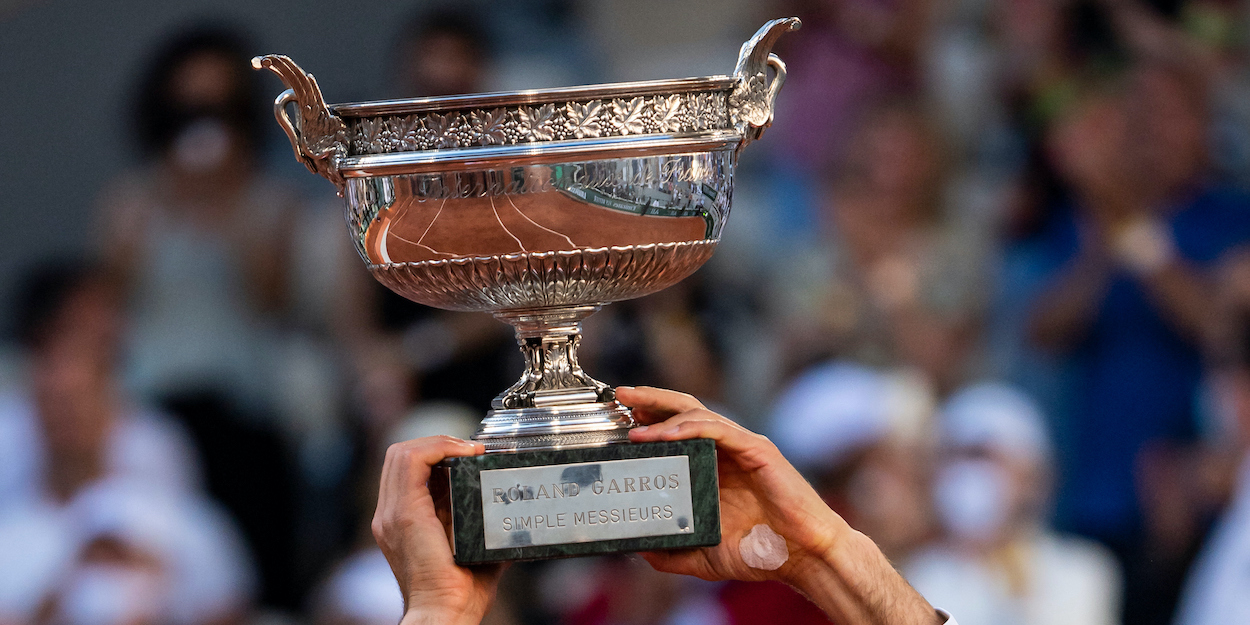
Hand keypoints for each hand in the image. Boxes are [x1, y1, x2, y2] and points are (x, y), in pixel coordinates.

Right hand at [372, 436, 505, 624]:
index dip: (436, 455)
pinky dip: (438, 447)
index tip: (470, 457)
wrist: (445, 613)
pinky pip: (411, 461)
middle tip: (471, 450)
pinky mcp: (405, 513)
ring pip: (402, 452)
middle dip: (437, 443)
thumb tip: (512, 510)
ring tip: (468, 449)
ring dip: (439, 442)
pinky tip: (464, 454)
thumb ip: (482, 525)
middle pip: (401, 456)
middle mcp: (391, 515)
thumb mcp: (473, 546)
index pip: (409, 471)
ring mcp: (393, 513)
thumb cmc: (460, 592)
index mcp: (403, 521)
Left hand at [618, 386, 846, 582]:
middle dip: (651, 400)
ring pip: (698, 414)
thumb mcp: (704, 556)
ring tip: (634, 419)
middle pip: (684, 411)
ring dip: (663, 412)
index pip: (677, 432)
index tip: (620, 420)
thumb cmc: (761, 553)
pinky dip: (689, 426)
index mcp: (714, 469)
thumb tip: (640, 549)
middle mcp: (726, 452)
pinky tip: (664, 433)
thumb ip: (672, 553)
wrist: (803, 558)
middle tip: (621, 396)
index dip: (649, 421)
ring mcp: (742, 448)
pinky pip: (719, 429)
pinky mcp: (758, 450)